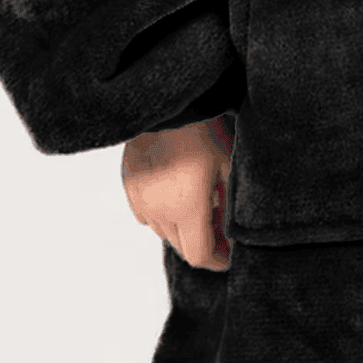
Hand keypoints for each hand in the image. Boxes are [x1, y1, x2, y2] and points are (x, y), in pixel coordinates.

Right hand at [121, 114, 234, 270]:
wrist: (167, 102)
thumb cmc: (203, 129)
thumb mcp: (228, 167)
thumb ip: (230, 206)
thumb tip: (233, 234)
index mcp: (186, 209)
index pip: (199, 256)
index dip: (219, 260)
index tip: (231, 255)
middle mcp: (159, 211)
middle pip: (181, 246)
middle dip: (203, 243)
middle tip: (223, 230)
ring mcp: (140, 199)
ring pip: (163, 230)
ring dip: (183, 228)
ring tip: (202, 206)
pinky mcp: (130, 185)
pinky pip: (147, 213)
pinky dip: (163, 212)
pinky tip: (177, 193)